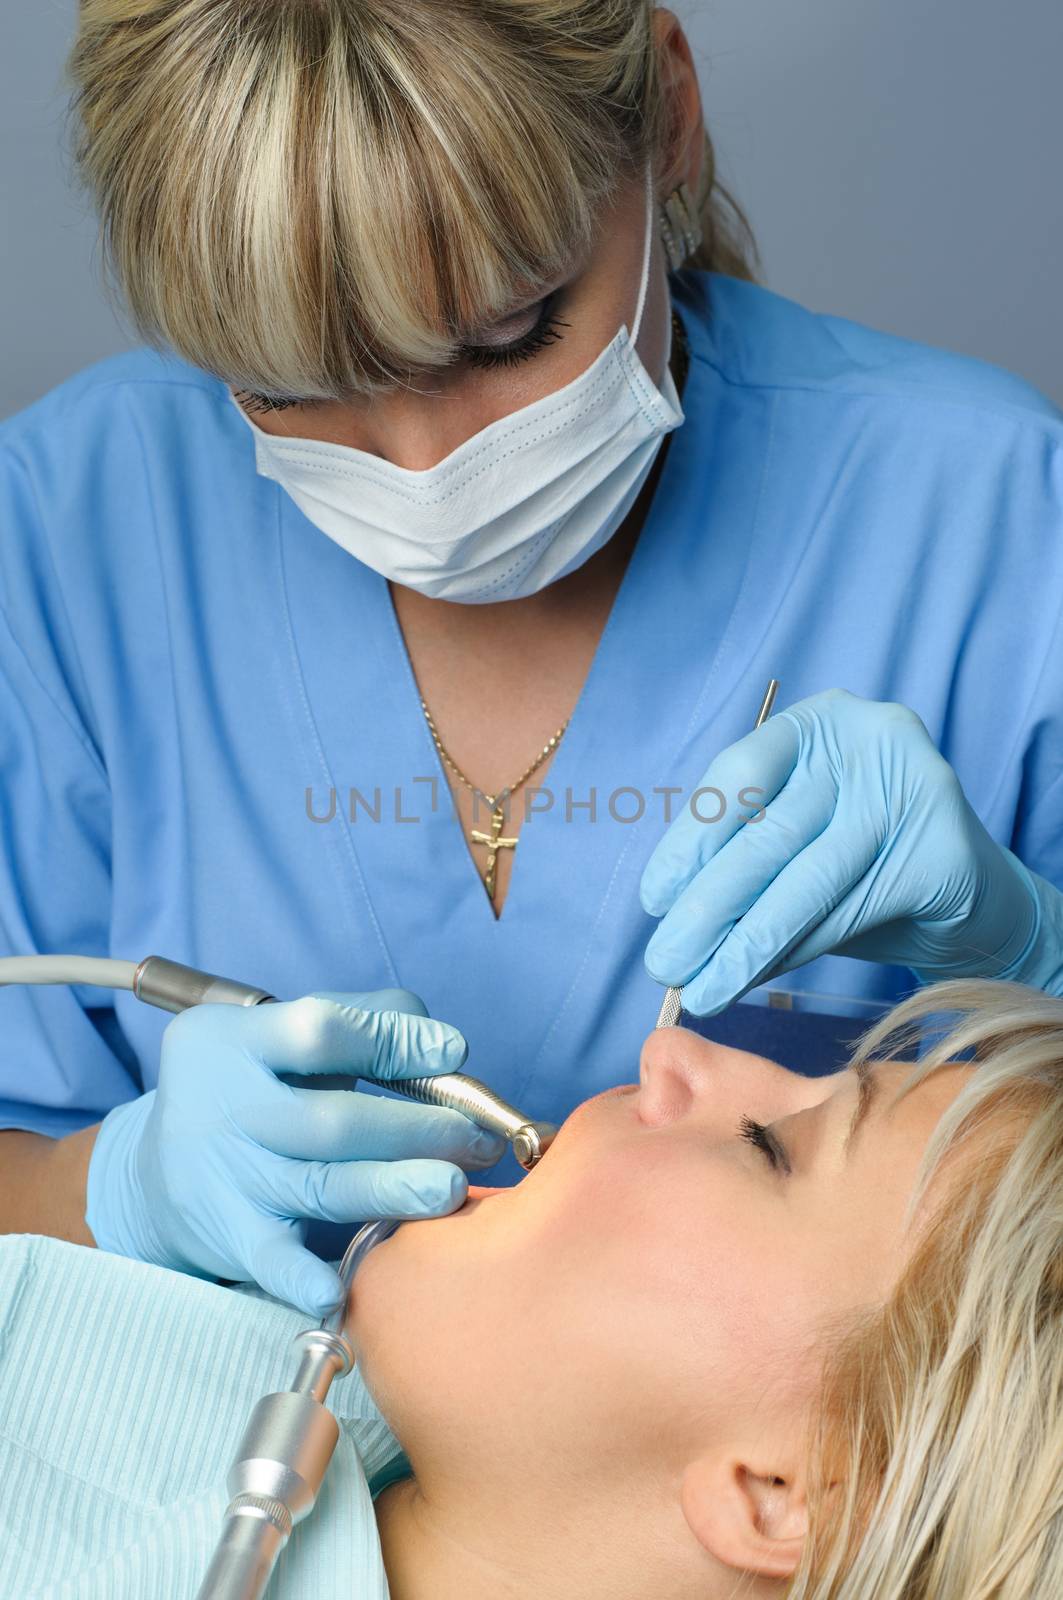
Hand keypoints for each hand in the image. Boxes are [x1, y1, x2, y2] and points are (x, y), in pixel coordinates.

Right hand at [86, 989, 504, 1314]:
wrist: (156, 1170)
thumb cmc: (255, 1089)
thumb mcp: (282, 1035)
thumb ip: (363, 1020)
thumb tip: (443, 1044)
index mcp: (236, 1040)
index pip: (318, 1030)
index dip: (392, 1041)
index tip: (454, 1052)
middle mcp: (224, 1105)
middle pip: (329, 1119)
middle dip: (414, 1130)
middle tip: (475, 1139)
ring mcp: (225, 1175)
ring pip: (319, 1185)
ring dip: (394, 1188)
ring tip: (451, 1188)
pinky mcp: (227, 1235)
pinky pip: (268, 1260)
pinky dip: (300, 1277)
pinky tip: (336, 1288)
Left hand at [641, 688, 1051, 1014]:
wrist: (970, 898)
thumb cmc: (861, 863)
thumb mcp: (795, 841)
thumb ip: (743, 860)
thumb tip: (671, 918)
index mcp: (820, 722)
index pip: (738, 773)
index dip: (690, 839)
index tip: (654, 899)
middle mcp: (869, 739)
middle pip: (769, 833)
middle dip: (708, 908)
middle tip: (664, 964)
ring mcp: (913, 788)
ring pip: (806, 880)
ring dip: (745, 946)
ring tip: (701, 989)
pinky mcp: (942, 851)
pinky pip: (850, 912)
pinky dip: (797, 952)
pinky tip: (756, 978)